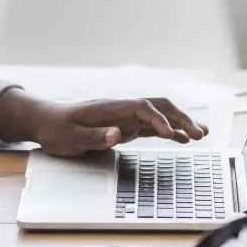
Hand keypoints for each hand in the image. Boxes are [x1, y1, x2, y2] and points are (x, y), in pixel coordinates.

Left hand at [0, 88, 208, 157]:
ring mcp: (124, 117)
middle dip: (180, 118)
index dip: (159, 119)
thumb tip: (118, 134)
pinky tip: (181, 139)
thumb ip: (95, 136)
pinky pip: (151, 127)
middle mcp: (121, 110)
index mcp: (110, 108)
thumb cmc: (56, 129)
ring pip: (159, 115)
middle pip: (158, 107)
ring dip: (179, 123)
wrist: (45, 121)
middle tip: (199, 134)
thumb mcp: (70, 137)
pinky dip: (168, 131)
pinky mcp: (124, 127)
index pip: (143, 108)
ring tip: (201, 134)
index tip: (170, 134)